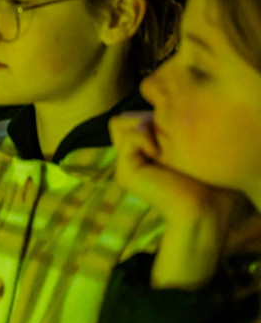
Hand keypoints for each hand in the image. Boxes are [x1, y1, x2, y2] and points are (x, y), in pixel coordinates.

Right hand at [110, 111, 239, 288]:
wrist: (203, 208)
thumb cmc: (205, 179)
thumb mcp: (183, 147)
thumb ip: (164, 130)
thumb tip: (150, 114)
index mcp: (141, 153)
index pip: (130, 119)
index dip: (147, 115)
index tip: (170, 127)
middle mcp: (130, 158)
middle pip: (120, 120)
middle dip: (142, 117)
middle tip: (164, 133)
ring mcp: (125, 165)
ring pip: (118, 123)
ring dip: (142, 124)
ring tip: (160, 142)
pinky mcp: (125, 171)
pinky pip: (129, 137)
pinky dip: (144, 137)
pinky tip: (158, 153)